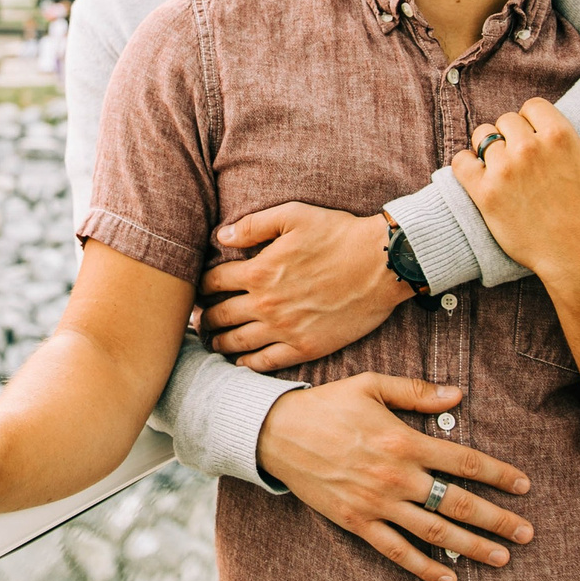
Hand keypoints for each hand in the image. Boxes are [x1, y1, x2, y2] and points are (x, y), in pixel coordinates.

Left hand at [199, 204, 402, 372]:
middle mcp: (266, 303)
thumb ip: (253, 225)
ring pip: (237, 341)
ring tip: (210, 341)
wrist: (382, 264)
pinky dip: (247, 364)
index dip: (200, 286)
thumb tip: (221, 236)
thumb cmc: (339, 234)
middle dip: (203, 318)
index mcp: (260, 270)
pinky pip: (267, 362)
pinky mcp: (305, 347)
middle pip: (220, 315)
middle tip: (197, 320)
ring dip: (218, 342)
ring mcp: (285, 328)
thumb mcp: (293, 215)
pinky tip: (240, 362)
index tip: (197, 290)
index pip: (213, 282)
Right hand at [254, 374, 533, 580]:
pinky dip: (424, 566)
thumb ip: (416, 392)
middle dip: (497, 519)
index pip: (462, 462)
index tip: (524, 485)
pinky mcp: (357, 522)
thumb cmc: (327, 404)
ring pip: (434, 531)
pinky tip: (448, 578)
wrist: (276, 432)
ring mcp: (376, 503)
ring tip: (502, 558)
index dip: (497, 474)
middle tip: (527, 533)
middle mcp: (395, 476)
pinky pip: (397, 550)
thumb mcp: (371, 385)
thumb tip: (459, 394)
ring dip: (471, 547)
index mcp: (403, 441)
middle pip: (457, 502)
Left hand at [451, 83, 579, 284]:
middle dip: (515, 135)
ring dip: (491, 148)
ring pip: (483, 137)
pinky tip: (480, 175)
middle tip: (527, 160)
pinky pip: (461, 162)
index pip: (533, 106)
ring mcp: (503, 171)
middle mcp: (528, 148)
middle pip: (506, 120)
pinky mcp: (484, 194)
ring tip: (506, 168)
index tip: (543, 142)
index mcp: (559, 135)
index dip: (537, 122)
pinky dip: (467, 165)